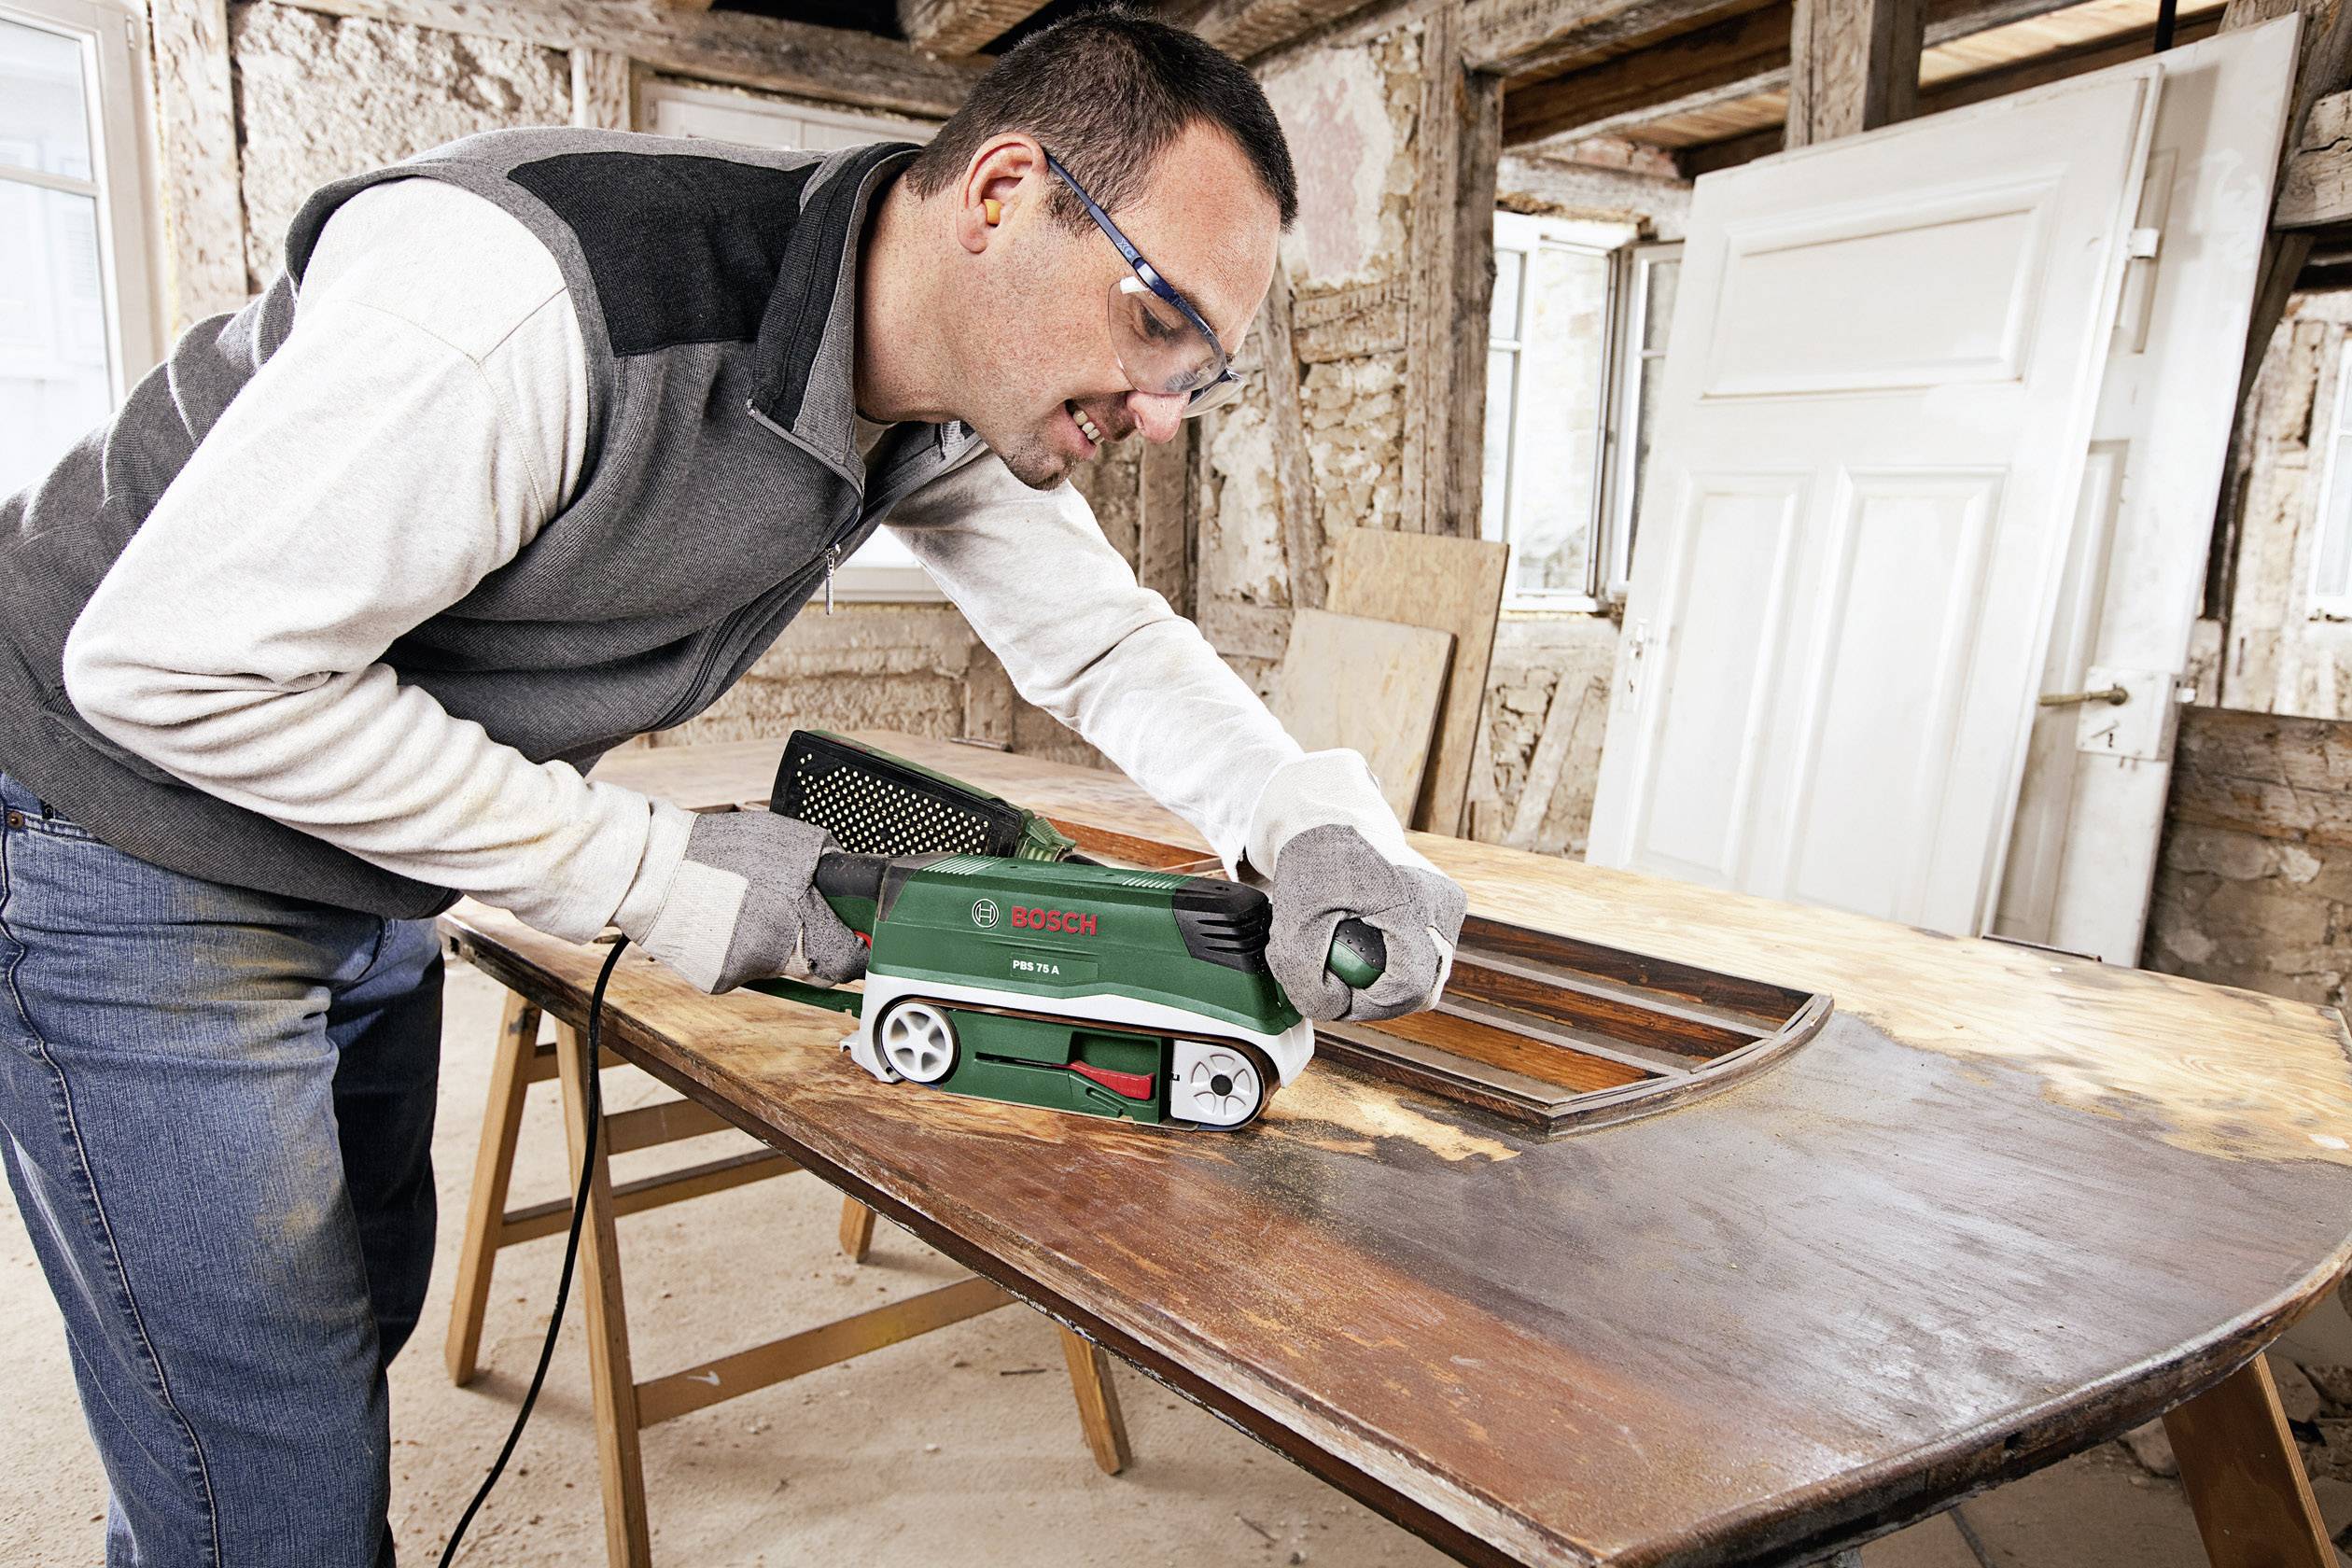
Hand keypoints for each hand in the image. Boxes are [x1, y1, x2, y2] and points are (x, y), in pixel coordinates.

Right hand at [620, 811, 866, 993]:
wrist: (651, 870)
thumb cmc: (721, 849)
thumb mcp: (791, 842)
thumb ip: (830, 867)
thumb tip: (858, 888)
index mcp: (799, 923)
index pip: (849, 961)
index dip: (856, 950)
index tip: (857, 940)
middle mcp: (775, 956)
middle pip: (815, 968)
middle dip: (815, 944)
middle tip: (800, 915)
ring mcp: (745, 973)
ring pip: (778, 967)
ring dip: (775, 943)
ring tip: (748, 906)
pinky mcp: (718, 981)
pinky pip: (744, 968)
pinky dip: (740, 948)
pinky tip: (723, 920)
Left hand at [1266, 824, 1465, 1021]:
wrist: (1331, 821)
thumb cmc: (1313, 862)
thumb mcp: (1293, 922)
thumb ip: (1305, 977)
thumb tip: (1334, 1008)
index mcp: (1411, 901)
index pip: (1410, 985)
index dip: (1370, 1004)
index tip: (1336, 992)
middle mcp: (1442, 904)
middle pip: (1423, 988)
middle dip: (1376, 997)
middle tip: (1337, 980)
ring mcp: (1449, 907)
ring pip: (1427, 977)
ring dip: (1386, 981)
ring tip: (1348, 957)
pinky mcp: (1446, 910)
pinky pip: (1426, 958)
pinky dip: (1394, 963)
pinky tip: (1367, 944)